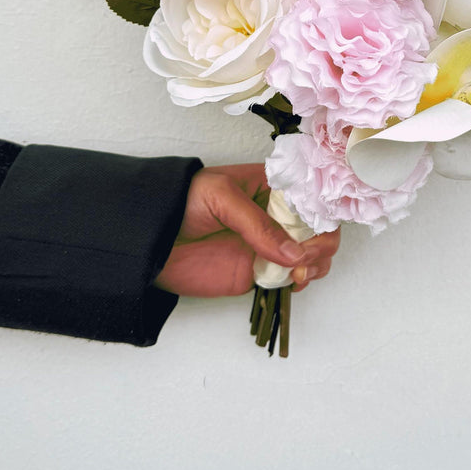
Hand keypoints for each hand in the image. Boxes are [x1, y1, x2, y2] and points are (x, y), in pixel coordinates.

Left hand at [153, 163, 339, 296]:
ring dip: (317, 263)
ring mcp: (269, 246)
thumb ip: (257, 224)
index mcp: (272, 187)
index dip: (324, 210)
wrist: (147, 240)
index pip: (312, 195)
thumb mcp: (221, 197)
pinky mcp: (257, 273)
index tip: (318, 226)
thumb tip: (295, 254)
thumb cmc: (182, 201)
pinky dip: (301, 282)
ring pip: (312, 255)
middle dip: (323, 242)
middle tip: (305, 255)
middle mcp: (276, 216)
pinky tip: (294, 281)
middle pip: (319, 227)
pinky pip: (290, 279)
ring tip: (300, 271)